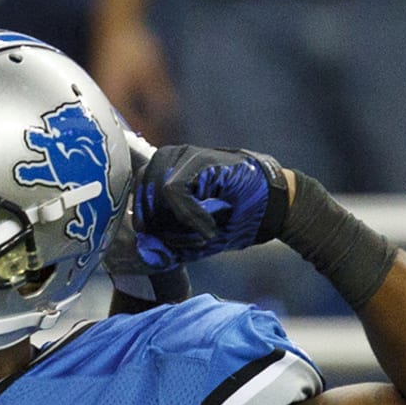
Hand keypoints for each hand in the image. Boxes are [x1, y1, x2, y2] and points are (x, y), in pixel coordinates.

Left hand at [131, 145, 287, 268]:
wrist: (271, 207)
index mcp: (160, 171)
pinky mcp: (199, 158)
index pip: (134, 197)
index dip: (145, 224)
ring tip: (201, 235)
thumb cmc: (230, 220)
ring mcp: (183, 154)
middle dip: (161, 227)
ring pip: (156, 193)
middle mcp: (168, 158)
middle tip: (188, 242)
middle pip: (142, 196)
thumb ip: (165, 241)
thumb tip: (143, 250)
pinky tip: (208, 228)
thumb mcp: (189, 236)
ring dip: (175, 222)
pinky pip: (174, 190)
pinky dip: (188, 215)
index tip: (167, 242)